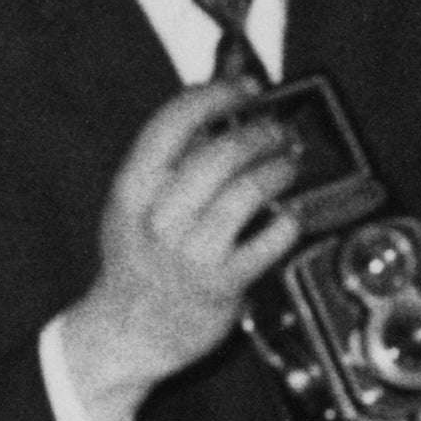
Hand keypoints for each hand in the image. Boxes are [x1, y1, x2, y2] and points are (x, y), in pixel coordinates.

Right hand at [52, 84, 301, 420]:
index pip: (173, 121)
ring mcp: (190, 252)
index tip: (245, 88)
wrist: (130, 332)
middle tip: (279, 130)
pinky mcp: (221, 283)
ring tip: (289, 165)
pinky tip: (291, 213)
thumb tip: (219, 108)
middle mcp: (158, 217)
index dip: (216, 94)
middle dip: (260, 132)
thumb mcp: (135, 204)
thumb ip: (169, 159)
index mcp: (132, 188)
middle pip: (219, 153)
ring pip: (247, 191)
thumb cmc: (138, 260)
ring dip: (278, 169)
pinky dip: (288, 220)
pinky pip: (268, 240)